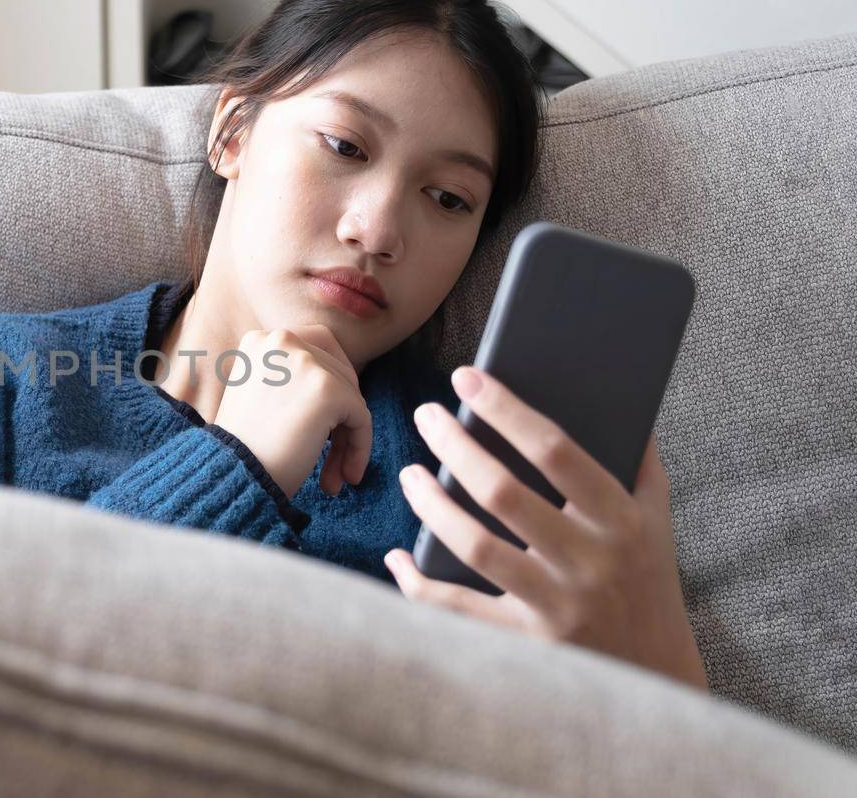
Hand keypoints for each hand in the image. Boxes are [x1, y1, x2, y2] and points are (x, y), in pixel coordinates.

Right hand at [210, 325, 371, 499]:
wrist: (232, 475)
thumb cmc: (242, 447)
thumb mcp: (257, 394)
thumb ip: (290, 379)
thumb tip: (343, 385)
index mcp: (261, 340)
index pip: (318, 349)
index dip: (331, 386)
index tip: (326, 425)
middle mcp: (282, 340)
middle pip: (338, 373)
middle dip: (340, 418)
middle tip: (332, 458)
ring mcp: (306, 362)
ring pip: (352, 397)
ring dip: (349, 439)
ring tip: (335, 476)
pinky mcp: (328, 390)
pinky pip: (361, 418)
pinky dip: (360, 447)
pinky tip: (344, 476)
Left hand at [383, 366, 708, 691]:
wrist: (656, 675)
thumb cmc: (647, 580)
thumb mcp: (655, 518)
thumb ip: (636, 461)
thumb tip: (613, 395)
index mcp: (621, 521)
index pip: (557, 451)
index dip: (507, 410)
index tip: (466, 378)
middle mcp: (590, 561)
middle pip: (504, 493)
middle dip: (455, 447)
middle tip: (424, 415)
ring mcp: (557, 605)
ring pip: (476, 546)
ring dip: (431, 505)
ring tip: (410, 474)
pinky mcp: (527, 643)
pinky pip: (458, 609)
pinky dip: (419, 582)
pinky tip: (397, 556)